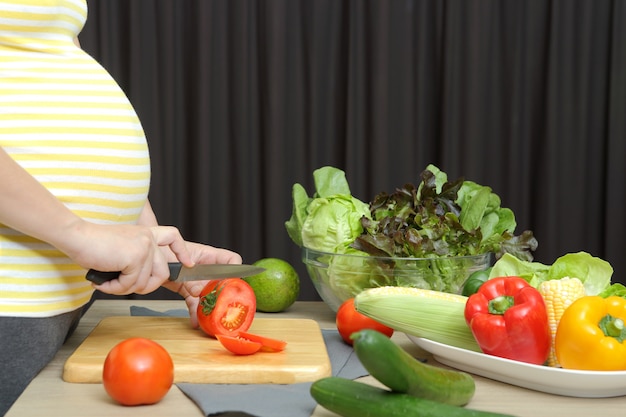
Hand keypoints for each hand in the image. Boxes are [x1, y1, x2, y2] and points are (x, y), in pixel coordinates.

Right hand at [59, 220, 192, 294]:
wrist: (77, 236)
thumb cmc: (92, 243)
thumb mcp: (121, 248)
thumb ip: (136, 259)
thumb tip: (142, 281)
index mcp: (146, 233)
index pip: (173, 237)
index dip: (182, 251)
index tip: (188, 263)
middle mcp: (148, 238)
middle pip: (162, 273)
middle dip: (145, 287)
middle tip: (123, 287)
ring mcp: (144, 247)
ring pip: (144, 283)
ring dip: (123, 289)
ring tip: (106, 283)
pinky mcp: (136, 257)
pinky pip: (130, 285)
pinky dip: (114, 289)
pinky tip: (102, 282)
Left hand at [161, 241, 242, 327]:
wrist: (150, 258)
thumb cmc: (165, 250)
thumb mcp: (180, 263)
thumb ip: (191, 277)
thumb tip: (199, 291)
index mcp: (209, 256)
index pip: (231, 260)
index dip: (236, 270)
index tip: (236, 283)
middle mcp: (207, 269)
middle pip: (222, 282)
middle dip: (224, 296)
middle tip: (224, 307)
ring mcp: (198, 280)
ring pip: (209, 295)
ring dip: (210, 307)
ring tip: (210, 318)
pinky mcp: (188, 290)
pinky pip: (195, 303)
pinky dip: (195, 313)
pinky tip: (196, 322)